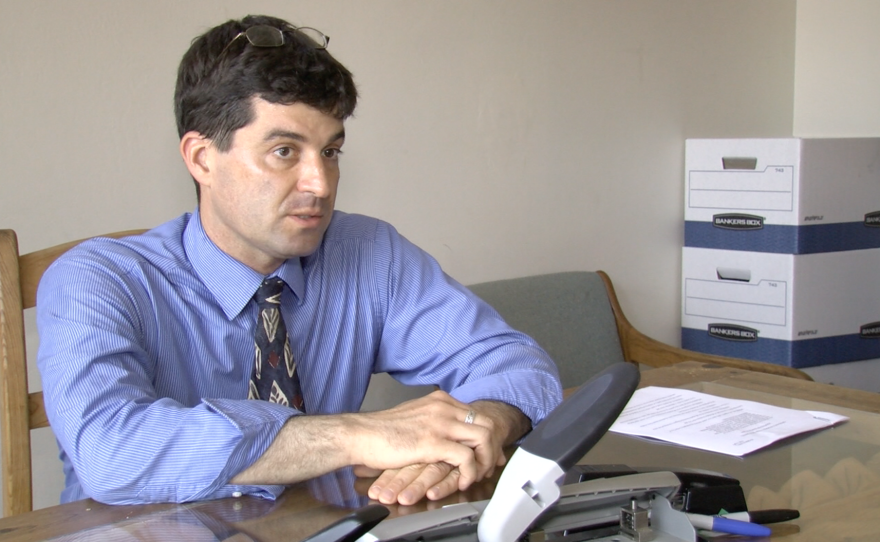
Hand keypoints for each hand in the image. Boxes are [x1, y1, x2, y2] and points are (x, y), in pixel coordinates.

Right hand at [349, 391, 497, 490]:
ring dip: (485, 460)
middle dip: (492, 447)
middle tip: (489, 465)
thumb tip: (448, 431)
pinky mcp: (433, 442)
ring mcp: (440, 423)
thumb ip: (433, 419)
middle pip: (487, 424)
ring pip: (483, 438)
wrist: (360, 435)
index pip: (478, 414)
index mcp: (440, 400)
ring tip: (477, 475)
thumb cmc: (381, 430)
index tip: (489, 452)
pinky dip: (469, 472)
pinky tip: (462, 481)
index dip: (488, 436)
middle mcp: (443, 408)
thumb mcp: (414, 415)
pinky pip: (466, 458)